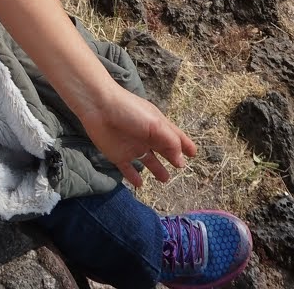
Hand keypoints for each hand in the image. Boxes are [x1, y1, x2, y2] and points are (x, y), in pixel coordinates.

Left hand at [79, 83, 195, 187]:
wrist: (99, 107)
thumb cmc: (130, 111)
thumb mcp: (155, 124)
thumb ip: (170, 142)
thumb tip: (180, 160)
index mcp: (157, 126)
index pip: (175, 136)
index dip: (185, 144)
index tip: (194, 153)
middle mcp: (147, 136)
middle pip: (163, 149)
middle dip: (172, 157)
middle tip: (181, 167)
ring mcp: (133, 146)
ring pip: (148, 161)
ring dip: (157, 169)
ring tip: (165, 179)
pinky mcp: (118, 155)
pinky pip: (128, 169)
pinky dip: (134, 177)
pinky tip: (139, 184)